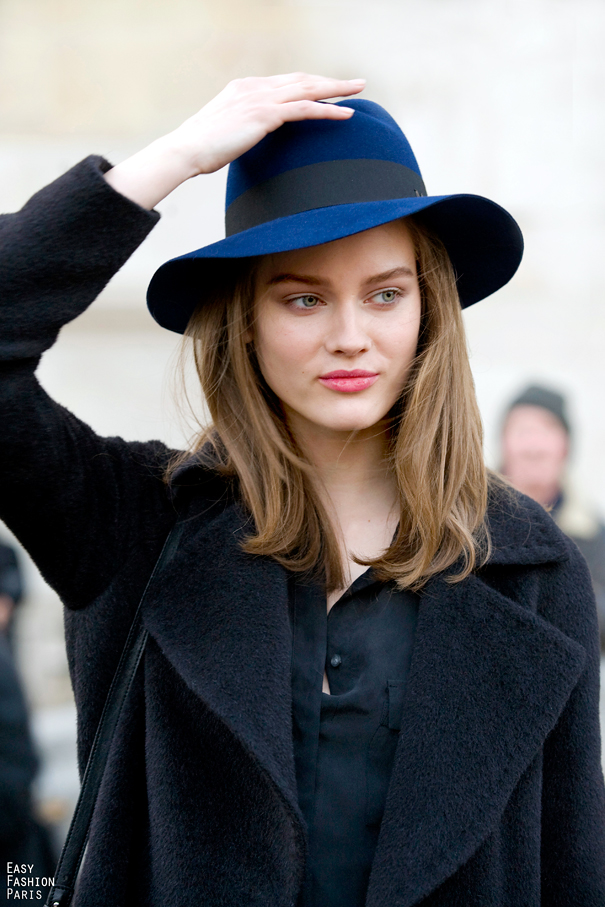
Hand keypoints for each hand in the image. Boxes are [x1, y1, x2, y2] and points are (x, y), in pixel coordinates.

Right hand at [104, 73, 364, 209]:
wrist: (185, 151)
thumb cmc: (200, 151)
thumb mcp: (223, 134)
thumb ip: (240, 130)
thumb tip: (246, 141)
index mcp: (244, 88)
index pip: (284, 82)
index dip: (309, 84)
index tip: (328, 87)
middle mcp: (254, 87)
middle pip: (301, 79)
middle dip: (329, 81)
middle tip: (354, 83)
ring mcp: (260, 98)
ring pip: (307, 89)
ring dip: (336, 89)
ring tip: (359, 90)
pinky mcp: (265, 114)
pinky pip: (304, 109)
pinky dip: (328, 109)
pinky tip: (346, 112)